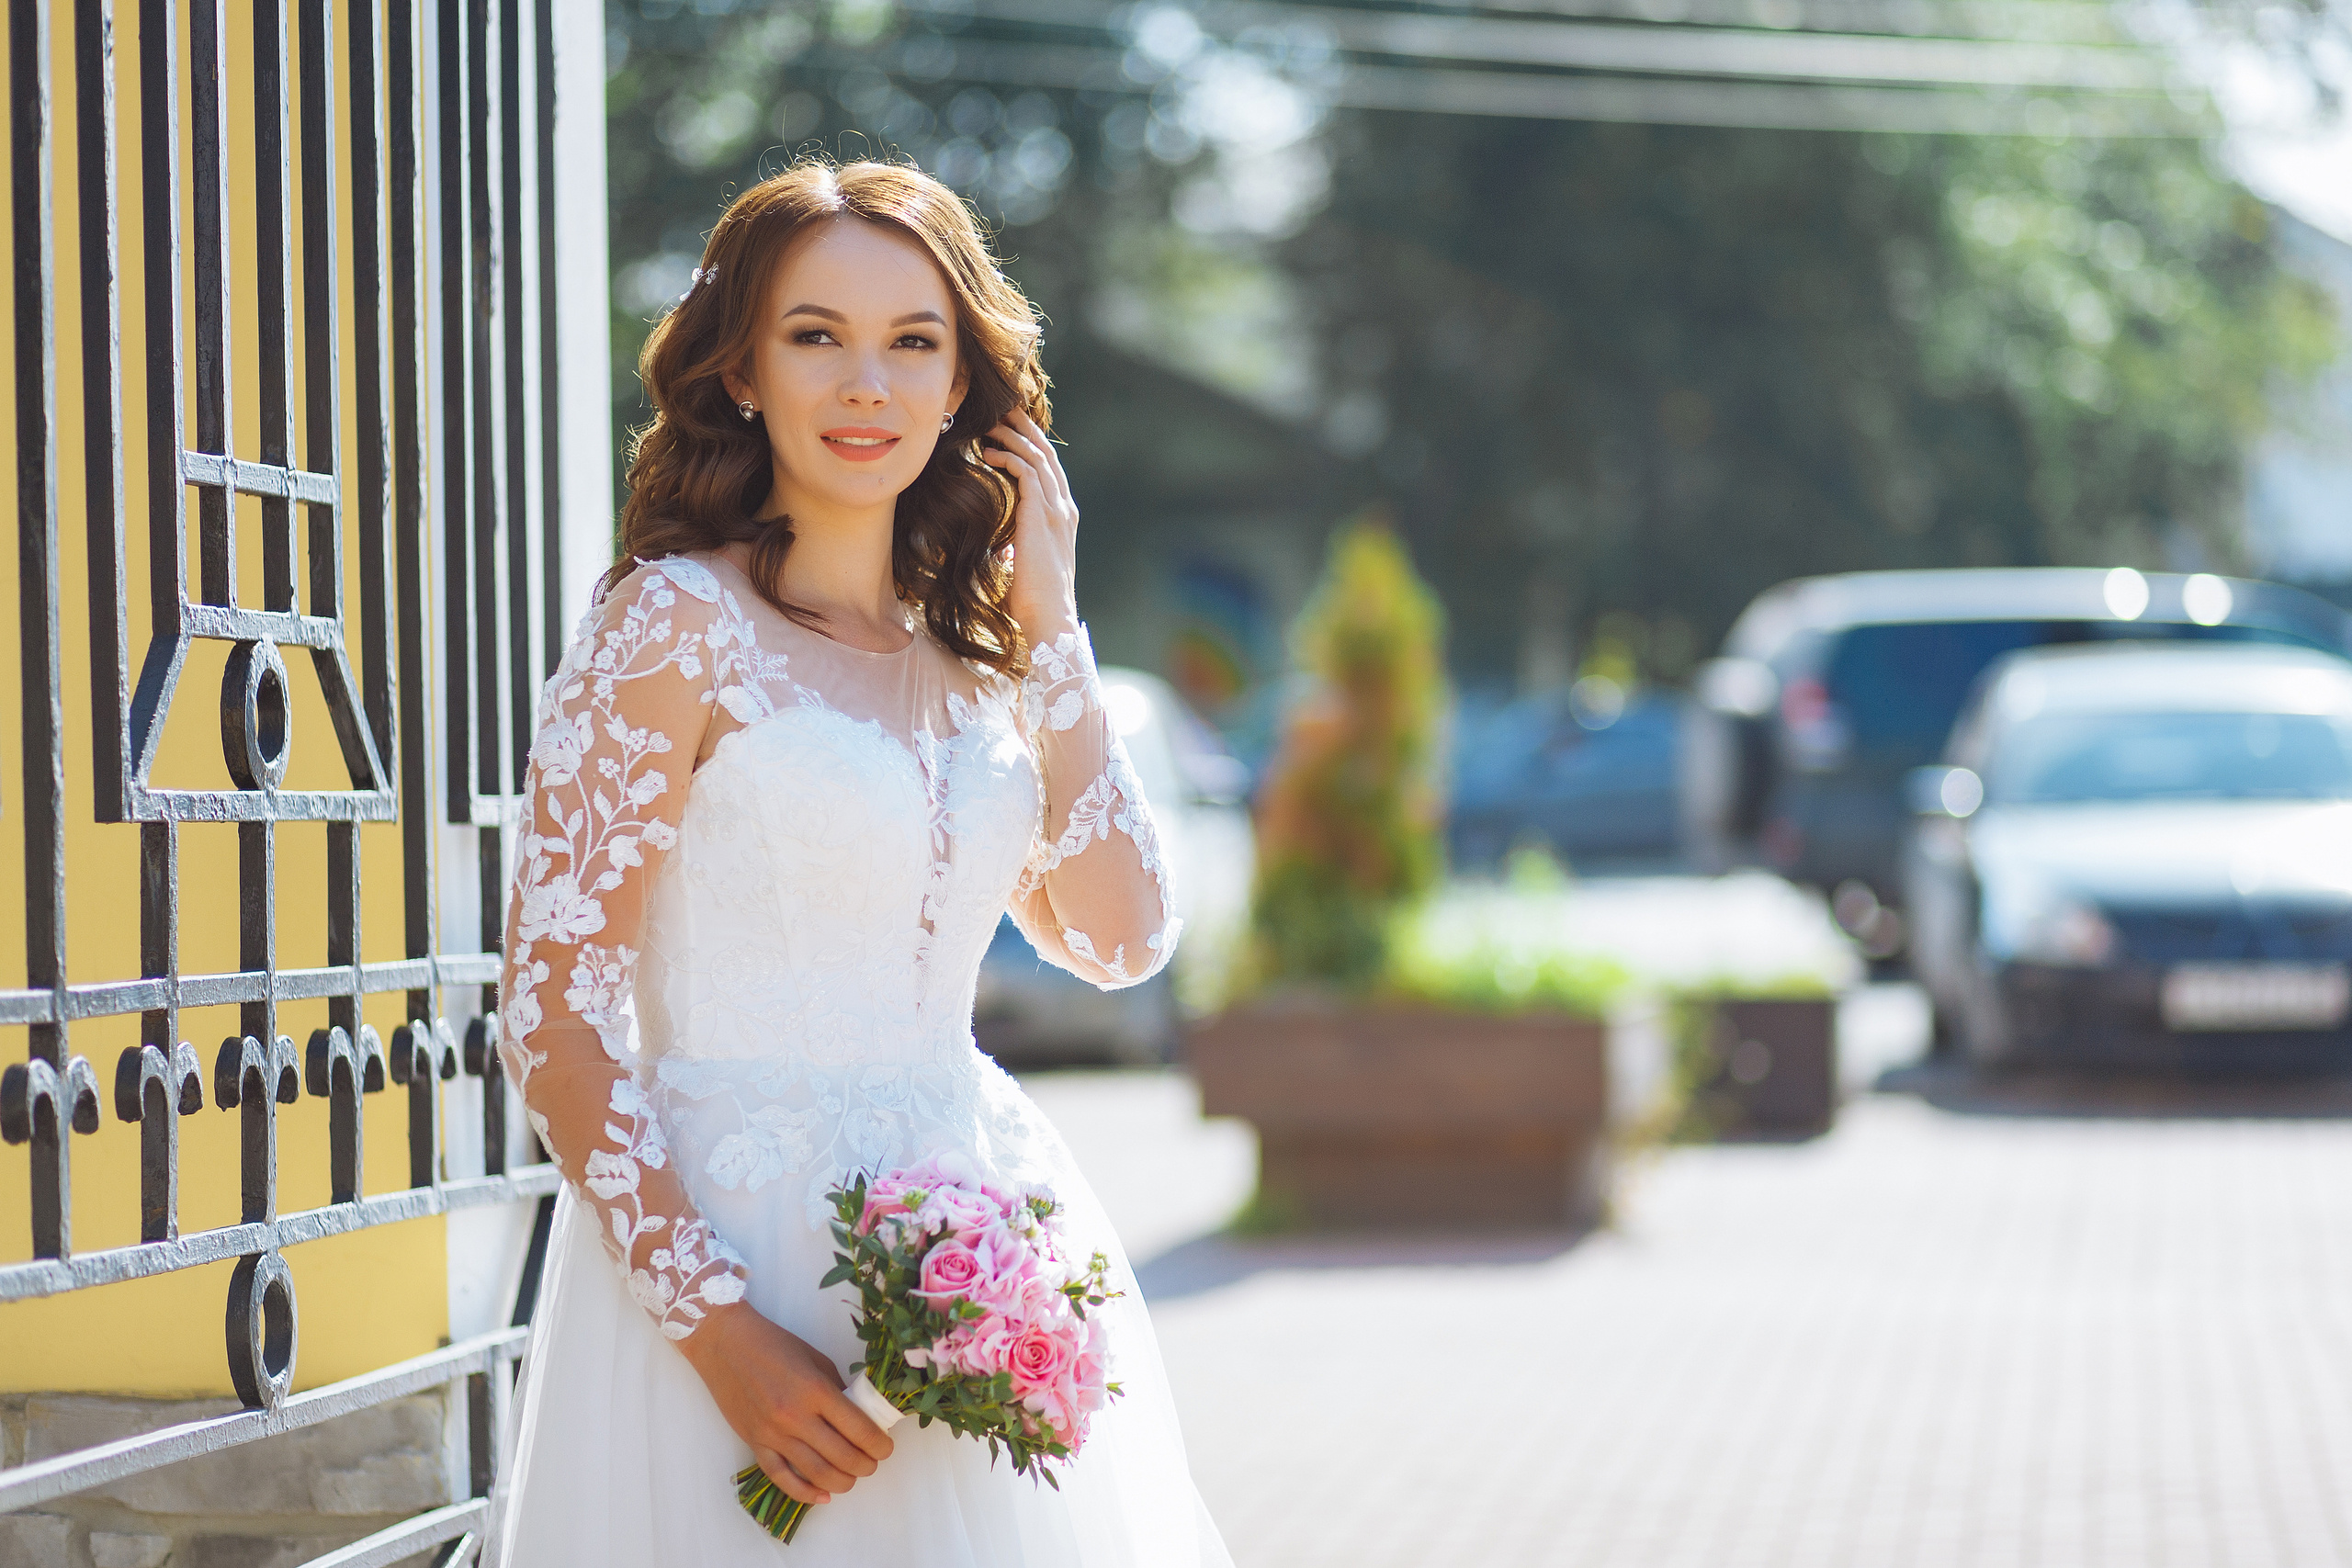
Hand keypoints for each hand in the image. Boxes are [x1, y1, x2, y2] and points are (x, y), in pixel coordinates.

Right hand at [676, 1301, 893, 1508]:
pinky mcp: (754, 1444)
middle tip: (872, 1462)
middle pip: (842, 1457)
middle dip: (865, 1466)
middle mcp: (795, 1416)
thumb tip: (859, 1417)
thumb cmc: (774, 1344)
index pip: (859, 1429)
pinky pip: (781, 1478)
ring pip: (816, 1474)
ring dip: (842, 1482)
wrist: (725, 1344)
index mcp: (816, 1390)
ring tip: (852, 1478)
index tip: (886, 1448)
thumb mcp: (816, 1359)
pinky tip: (822, 1497)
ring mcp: (772, 1434)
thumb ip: (838, 1390)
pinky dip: (805, 1493)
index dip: (879, 1445)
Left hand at [982, 409, 1080, 640]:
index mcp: (1062, 519)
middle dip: (1026, 429)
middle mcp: (1064, 509)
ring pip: (1037, 457)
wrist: (1048, 616)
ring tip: (991, 424)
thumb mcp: (1025, 567)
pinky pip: (1027, 472)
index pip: (1050, 471)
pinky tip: (990, 455)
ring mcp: (1057, 510)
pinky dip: (1009, 457)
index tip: (1011, 431)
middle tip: (1004, 410)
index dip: (1032, 446)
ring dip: (1014, 437)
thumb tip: (1003, 552)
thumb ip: (1019, 551)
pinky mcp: (1043, 514)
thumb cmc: (1033, 601)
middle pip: (1047, 454)